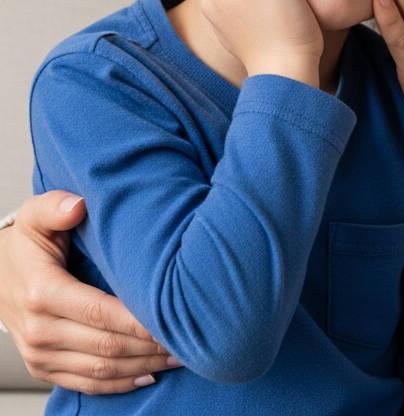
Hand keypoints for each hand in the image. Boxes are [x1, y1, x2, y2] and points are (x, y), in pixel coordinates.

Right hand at [0, 193, 179, 393]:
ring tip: (180, 356)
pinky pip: (84, 384)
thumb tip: (78, 206)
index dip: (139, 320)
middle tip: (189, 338)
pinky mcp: (43, 367)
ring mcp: (40, 354)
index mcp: (43, 292)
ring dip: (142, 366)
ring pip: (100, 370)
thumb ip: (56, 206)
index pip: (101, 312)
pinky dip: (119, 384)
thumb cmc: (27, 242)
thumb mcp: (36, 215)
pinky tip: (149, 374)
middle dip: (150, 345)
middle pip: (106, 346)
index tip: (173, 317)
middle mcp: (39, 330)